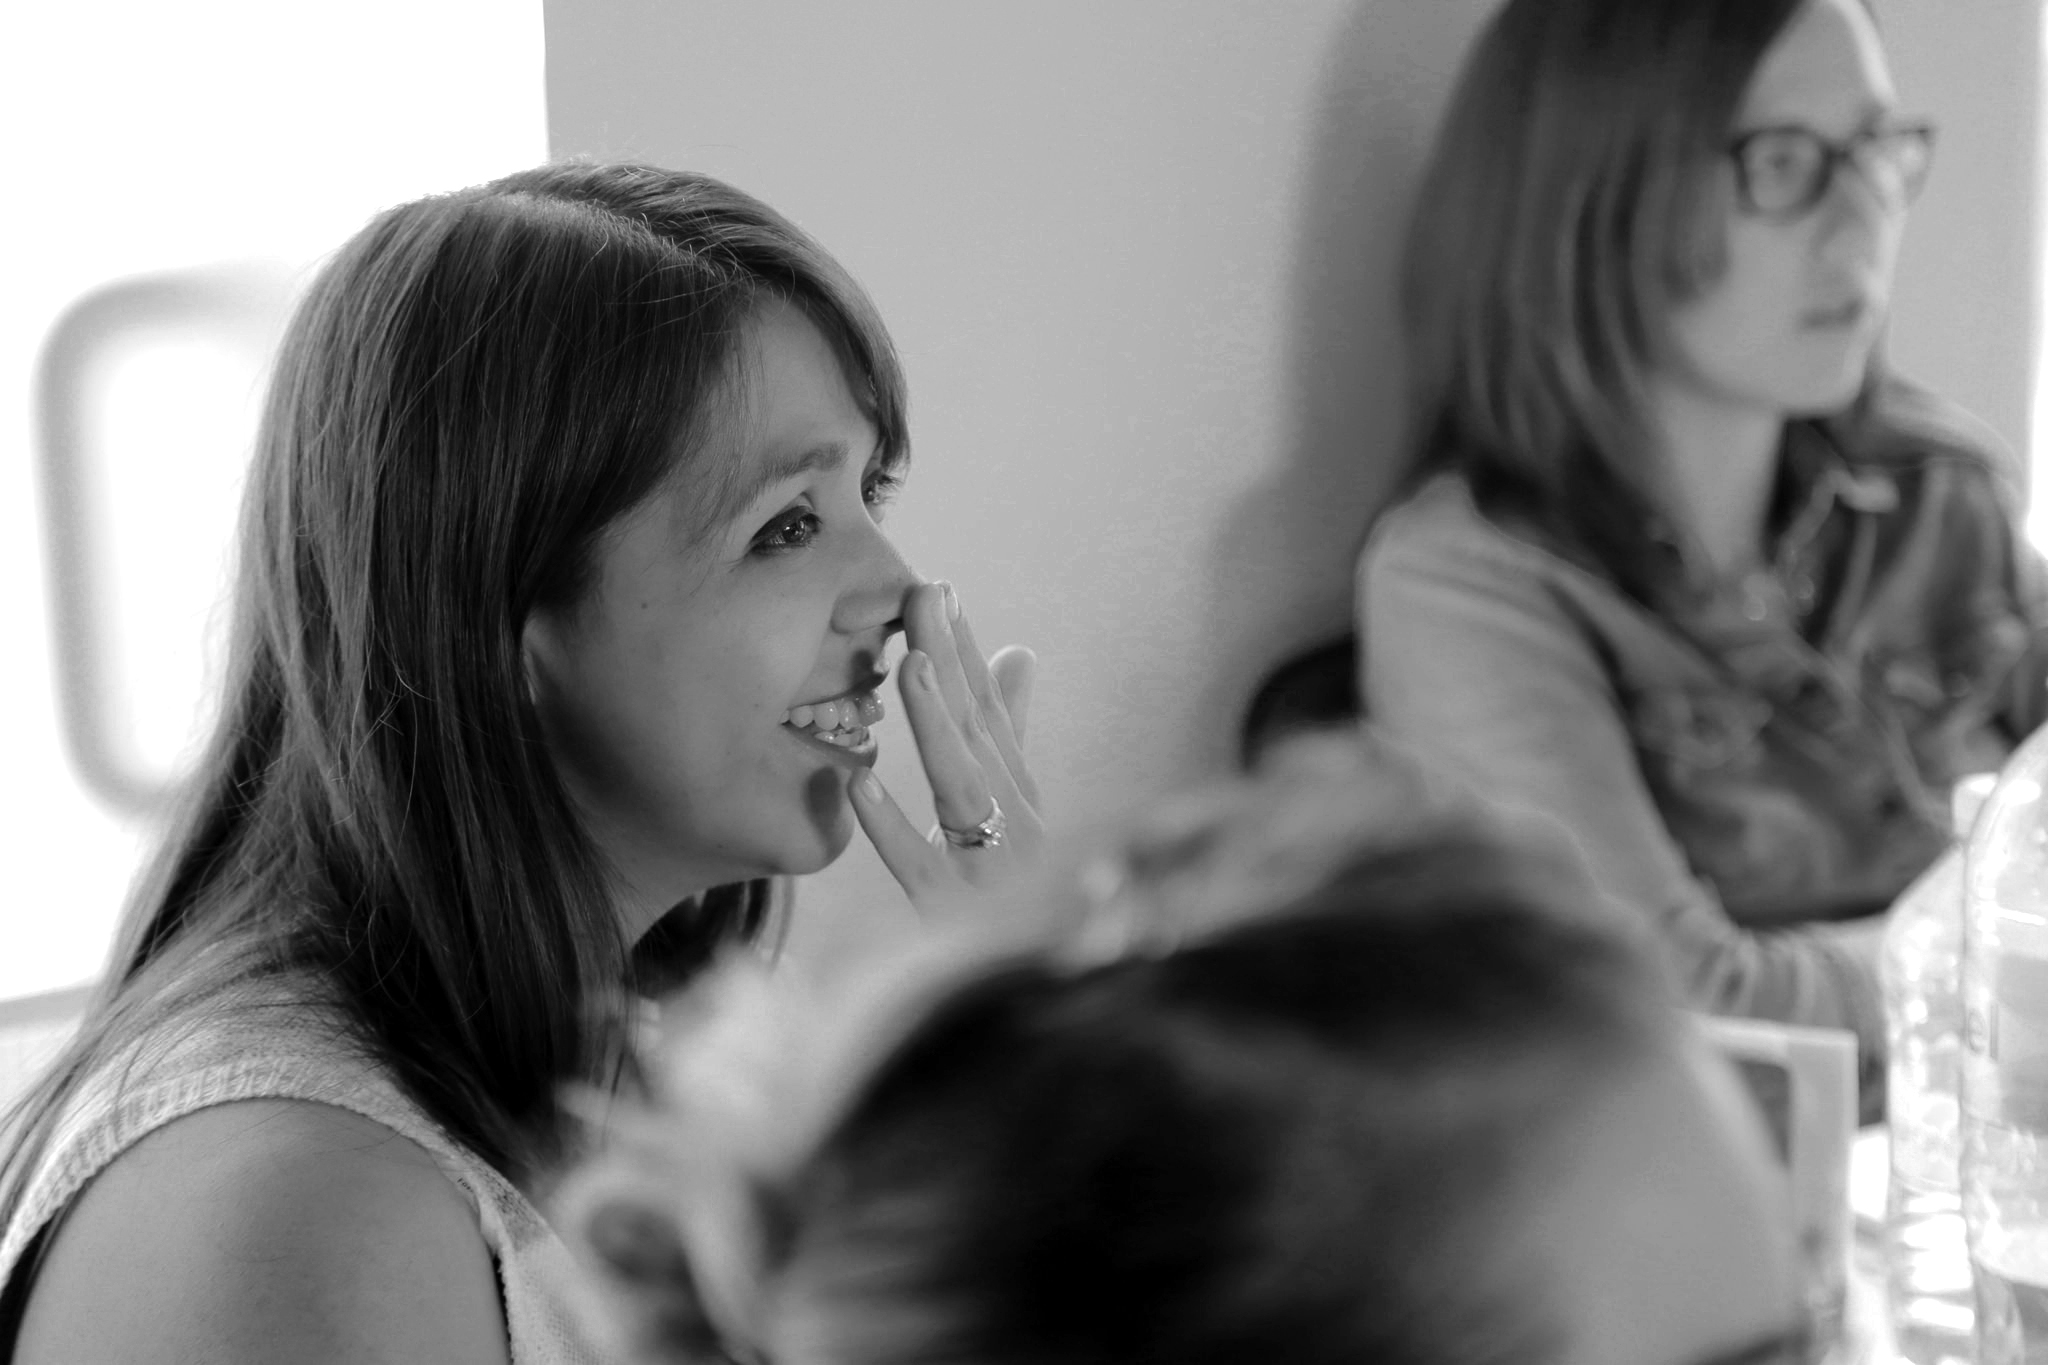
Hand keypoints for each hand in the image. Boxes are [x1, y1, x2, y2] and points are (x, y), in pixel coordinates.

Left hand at [848, 581, 1043, 910]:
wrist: (1036, 997)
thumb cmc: (1018, 896)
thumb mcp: (1013, 809)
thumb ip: (1014, 734)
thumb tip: (1019, 651)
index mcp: (1020, 799)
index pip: (990, 714)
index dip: (966, 653)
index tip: (940, 592)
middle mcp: (1014, 827)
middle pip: (976, 735)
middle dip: (950, 662)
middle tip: (921, 595)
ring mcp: (989, 872)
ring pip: (960, 787)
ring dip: (937, 724)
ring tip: (910, 666)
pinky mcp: (955, 918)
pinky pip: (921, 868)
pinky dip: (892, 827)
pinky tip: (859, 787)